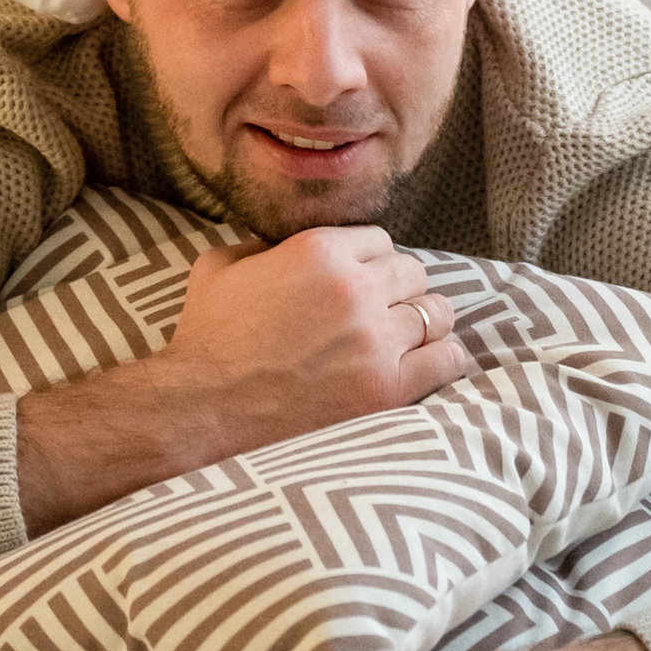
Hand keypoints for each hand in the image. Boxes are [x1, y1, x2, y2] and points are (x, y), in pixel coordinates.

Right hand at [14, 225, 464, 538]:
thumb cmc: (207, 338)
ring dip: (423, 323)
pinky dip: (445, 358)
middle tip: (383, 313)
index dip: (371, 262)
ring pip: (436, 313)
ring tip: (407, 340)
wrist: (202, 409)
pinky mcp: (388, 388)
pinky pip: (448, 360)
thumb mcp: (221, 266)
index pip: (380, 240)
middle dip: (400, 289)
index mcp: (320, 249)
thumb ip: (260, 245)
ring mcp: (376, 339)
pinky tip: (429, 364)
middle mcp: (356, 287)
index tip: (363, 282)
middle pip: (413, 272)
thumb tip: (279, 246)